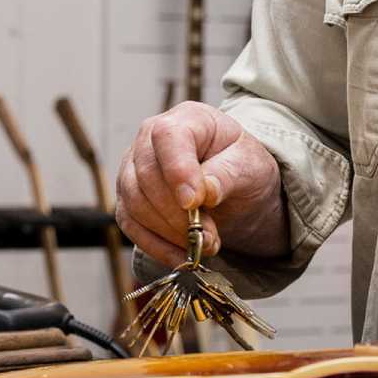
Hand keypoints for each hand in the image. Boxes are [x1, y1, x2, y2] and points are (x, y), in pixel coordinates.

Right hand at [115, 102, 286, 267]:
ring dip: (169, 233)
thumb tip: (206, 192)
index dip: (177, 171)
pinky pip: (130, 224)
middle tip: (208, 237)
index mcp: (186, 119)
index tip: (194, 202)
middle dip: (178, 214)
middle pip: (147, 176)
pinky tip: (181, 257)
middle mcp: (150, 139)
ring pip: (135, 203)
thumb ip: (228, 173)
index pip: (168, 137)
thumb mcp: (249, 164)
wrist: (233, 180)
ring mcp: (133, 168)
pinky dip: (155, 246)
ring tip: (203, 245)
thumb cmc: (240, 163)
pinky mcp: (128, 198)